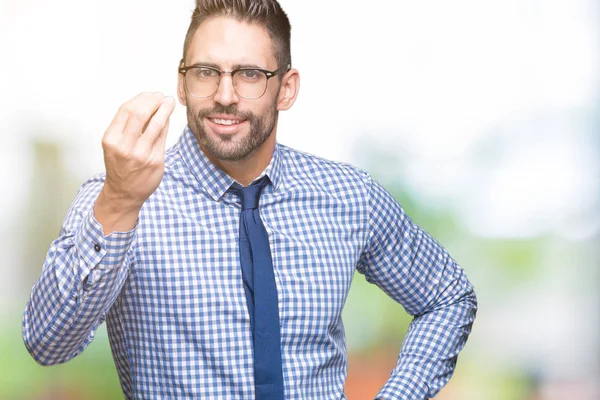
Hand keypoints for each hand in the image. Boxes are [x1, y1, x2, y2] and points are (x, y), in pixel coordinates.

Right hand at [94, 92, 175, 234]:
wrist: (124, 193)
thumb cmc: (120, 166)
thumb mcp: (114, 144)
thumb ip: (127, 126)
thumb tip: (146, 103)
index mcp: (111, 139)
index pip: (126, 110)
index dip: (141, 98)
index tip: (150, 94)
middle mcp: (124, 146)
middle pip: (140, 113)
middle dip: (153, 101)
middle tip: (160, 96)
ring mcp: (141, 154)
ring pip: (155, 124)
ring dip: (164, 110)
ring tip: (169, 102)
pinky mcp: (155, 161)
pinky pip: (163, 137)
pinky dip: (166, 124)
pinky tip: (168, 118)